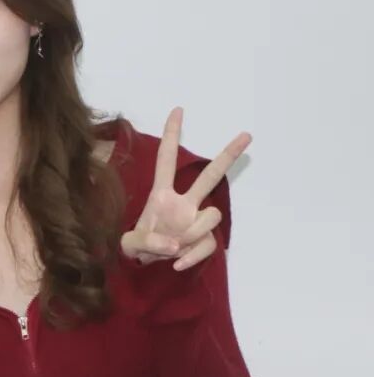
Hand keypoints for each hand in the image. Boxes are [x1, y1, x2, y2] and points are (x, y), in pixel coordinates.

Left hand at [120, 108, 249, 270]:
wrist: (145, 267)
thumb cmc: (135, 247)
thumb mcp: (129, 245)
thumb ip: (146, 242)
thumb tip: (173, 245)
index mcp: (161, 195)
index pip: (165, 161)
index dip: (171, 136)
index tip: (178, 110)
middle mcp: (183, 203)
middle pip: (209, 176)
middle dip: (228, 156)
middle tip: (246, 134)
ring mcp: (196, 221)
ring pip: (211, 217)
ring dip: (192, 235)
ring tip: (171, 247)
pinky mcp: (204, 240)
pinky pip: (209, 244)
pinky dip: (193, 256)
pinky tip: (177, 264)